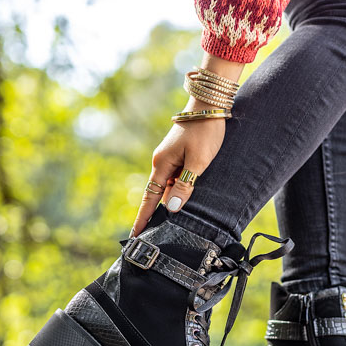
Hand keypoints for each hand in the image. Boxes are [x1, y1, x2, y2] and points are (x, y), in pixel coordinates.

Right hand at [130, 54, 244, 237]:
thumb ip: (186, 185)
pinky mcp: (181, 157)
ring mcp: (171, 160)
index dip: (143, 218)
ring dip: (168, 205)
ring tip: (168, 227)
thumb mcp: (198, 161)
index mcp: (162, 165)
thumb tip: (173, 208)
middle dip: (154, 216)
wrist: (210, 105)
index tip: (135, 235)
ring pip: (168, 188)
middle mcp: (162, 163)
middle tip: (151, 239)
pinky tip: (183, 204)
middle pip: (157, 196)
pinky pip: (176, 180)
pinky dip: (178, 193)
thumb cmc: (205, 132)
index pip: (150, 198)